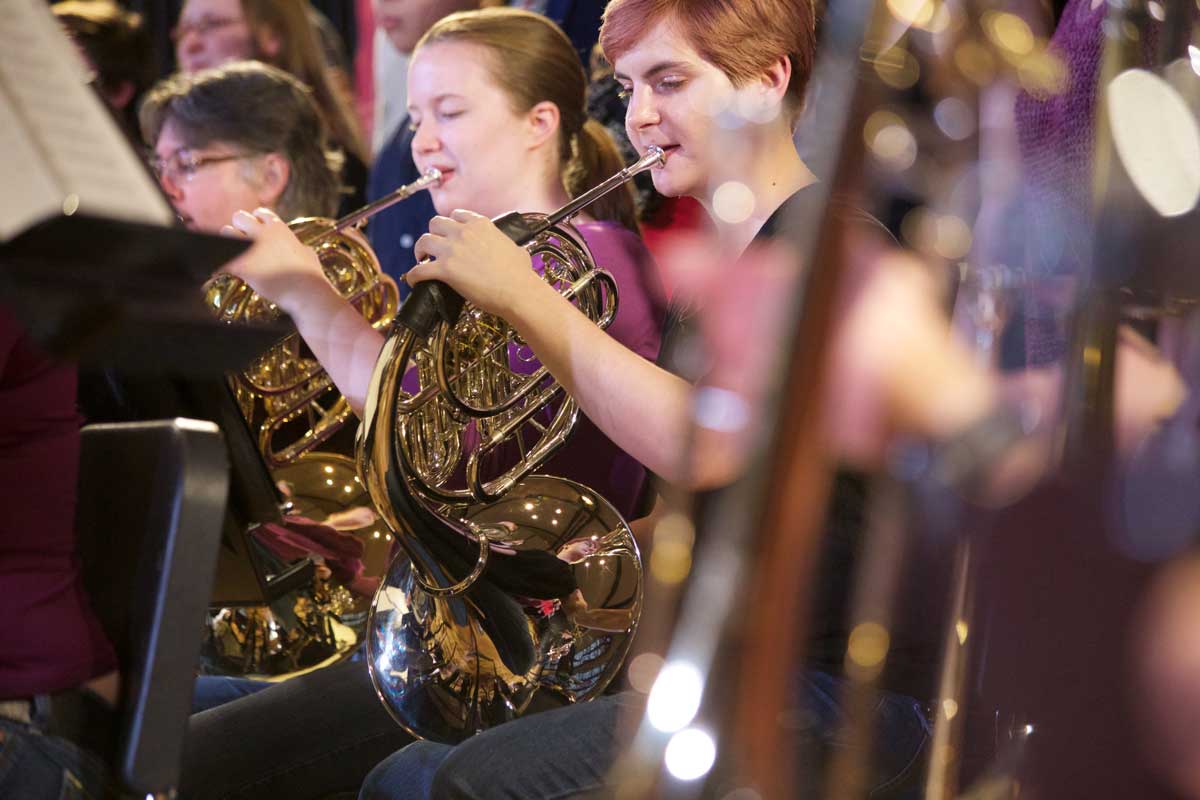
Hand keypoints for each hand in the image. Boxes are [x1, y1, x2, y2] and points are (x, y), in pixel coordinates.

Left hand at [221, 207, 325, 315]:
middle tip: (243, 242)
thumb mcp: (309, 254)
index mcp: (279, 229)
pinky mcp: (242, 265)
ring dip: (228, 241)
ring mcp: (251, 248)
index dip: (257, 221)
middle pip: (239, 216)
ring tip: (233, 253)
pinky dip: (220, 263)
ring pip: (226, 232)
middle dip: (239, 227)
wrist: (306, 291)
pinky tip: (221, 269)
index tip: (257, 231)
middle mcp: (262, 233)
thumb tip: (302, 248)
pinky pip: (221, 258)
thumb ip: (300, 247)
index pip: (260, 213)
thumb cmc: (311, 274)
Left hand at [408, 209, 541, 316]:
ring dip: (420, 250)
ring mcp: (452, 250)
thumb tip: (512, 250)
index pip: (456, 214)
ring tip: (421, 260)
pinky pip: (419, 269)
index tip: (449, 234)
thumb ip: (505, 244)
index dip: (450, 225)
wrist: (518, 291)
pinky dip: (413, 275)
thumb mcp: (516, 248)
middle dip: (433, 234)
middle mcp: (464, 232)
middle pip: (435, 223)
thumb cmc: (521, 274)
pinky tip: (414, 281)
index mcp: (481, 224)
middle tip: (434, 247)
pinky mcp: (445, 270)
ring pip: (423, 241)